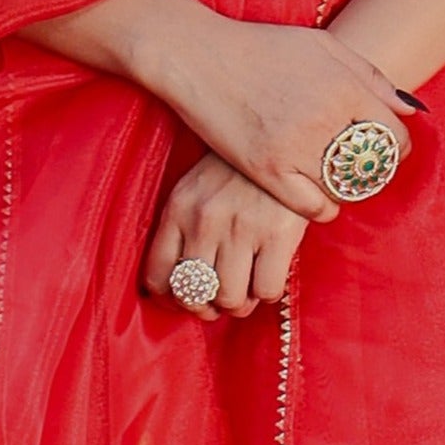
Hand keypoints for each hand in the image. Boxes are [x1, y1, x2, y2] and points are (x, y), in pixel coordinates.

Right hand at [141, 10, 413, 222]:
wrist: (199, 55)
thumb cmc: (263, 46)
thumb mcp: (323, 45)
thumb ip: (370, 76)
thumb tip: (412, 109)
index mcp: (345, 86)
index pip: (396, 136)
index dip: (398, 148)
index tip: (389, 150)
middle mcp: (326, 118)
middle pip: (374, 167)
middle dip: (374, 170)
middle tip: (362, 168)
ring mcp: (296, 147)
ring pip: (345, 189)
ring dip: (346, 189)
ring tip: (336, 180)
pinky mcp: (267, 170)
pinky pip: (312, 207)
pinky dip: (322, 208)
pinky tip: (317, 198)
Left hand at [143, 154, 309, 317]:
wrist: (287, 138)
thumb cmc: (240, 170)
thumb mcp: (198, 188)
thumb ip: (185, 228)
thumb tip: (183, 284)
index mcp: (179, 208)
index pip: (158, 277)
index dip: (173, 299)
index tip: (189, 298)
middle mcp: (204, 220)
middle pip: (193, 296)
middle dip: (209, 306)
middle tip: (222, 296)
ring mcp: (241, 228)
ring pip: (229, 300)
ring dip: (240, 303)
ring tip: (248, 286)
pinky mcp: (278, 234)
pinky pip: (265, 291)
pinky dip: (268, 291)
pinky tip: (270, 272)